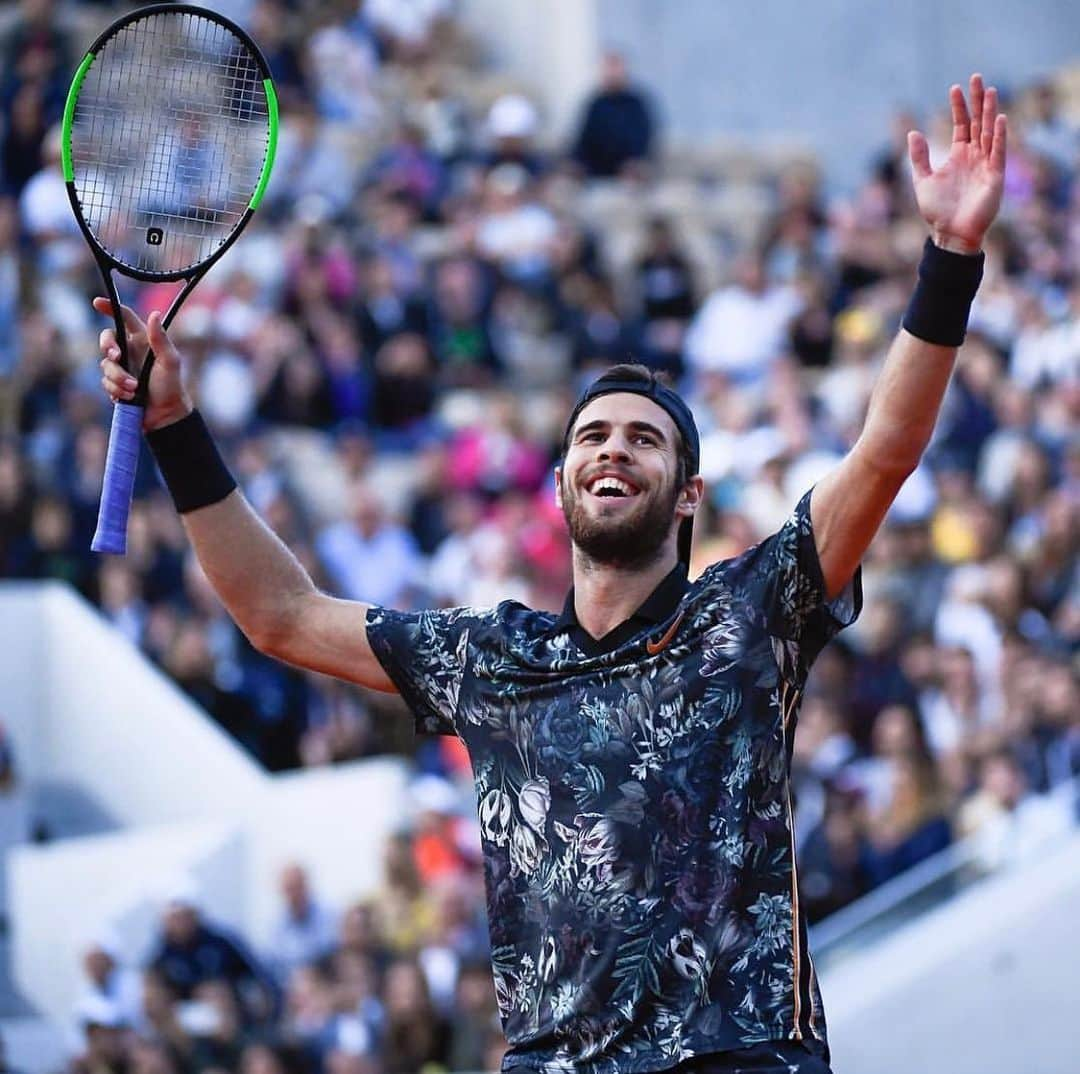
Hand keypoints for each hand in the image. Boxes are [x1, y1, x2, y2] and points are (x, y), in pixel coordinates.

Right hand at [94, 298, 192, 431]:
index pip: (125, 318)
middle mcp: (130, 351)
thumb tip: (154, 313)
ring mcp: (121, 367)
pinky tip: (130, 397)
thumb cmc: (171, 386)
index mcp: (143, 340)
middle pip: (106, 339)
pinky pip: (105, 382)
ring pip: (105, 365)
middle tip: (116, 357)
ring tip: (135, 389)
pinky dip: (116, 390)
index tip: (97, 302)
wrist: (165, 415)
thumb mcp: (170, 361)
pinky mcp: (115, 383)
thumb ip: (160, 339)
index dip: (111, 308)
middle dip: (108, 347)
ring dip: (118, 378)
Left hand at [908, 73, 1006, 254]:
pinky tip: (999, 119)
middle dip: (977, 101)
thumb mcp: (923, 180)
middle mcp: (974, 155)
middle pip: (978, 122)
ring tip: (989, 90)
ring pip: (989, 131)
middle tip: (976, 77)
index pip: (961, 124)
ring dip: (990, 112)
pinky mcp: (995, 175)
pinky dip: (999, 136)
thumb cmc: (937, 210)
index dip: (958, 107)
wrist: (950, 233)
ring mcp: (986, 164)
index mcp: (958, 155)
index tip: (954, 87)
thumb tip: (912, 132)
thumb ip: (919, 157)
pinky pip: (998, 152)